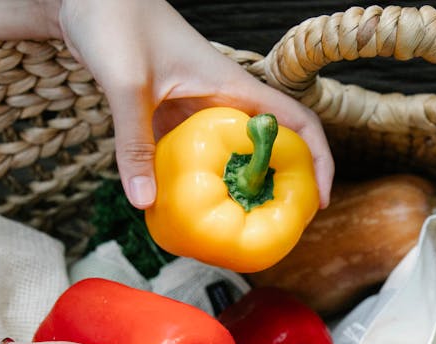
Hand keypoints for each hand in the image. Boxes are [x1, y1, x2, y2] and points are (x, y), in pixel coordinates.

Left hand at [55, 0, 334, 208]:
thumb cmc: (116, 21)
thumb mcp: (127, 85)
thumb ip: (134, 144)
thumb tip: (145, 203)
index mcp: (231, 86)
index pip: (296, 123)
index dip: (318, 161)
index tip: (319, 200)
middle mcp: (222, 98)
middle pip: (269, 147)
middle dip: (279, 187)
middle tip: (277, 228)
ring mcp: (196, 107)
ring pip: (230, 155)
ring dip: (237, 188)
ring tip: (237, 229)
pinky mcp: (169, 113)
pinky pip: (193, 154)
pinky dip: (195, 180)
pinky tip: (183, 208)